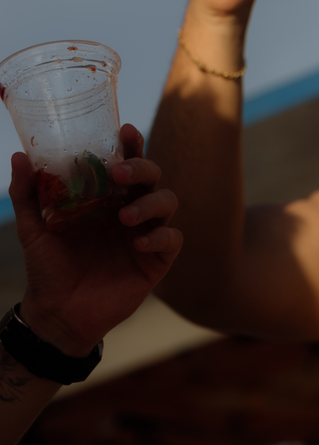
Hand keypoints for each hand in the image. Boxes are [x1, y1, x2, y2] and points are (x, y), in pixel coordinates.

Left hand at [12, 125, 182, 354]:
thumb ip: (27, 193)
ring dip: (150, 204)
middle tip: (120, 174)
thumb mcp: (32, 228)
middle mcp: (130, 210)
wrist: (58, 312)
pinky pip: (171, 239)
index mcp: (106, 198)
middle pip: (153, 177)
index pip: (126, 164)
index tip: (124, 132)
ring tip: (124, 216)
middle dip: (143, 168)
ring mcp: (145, 234)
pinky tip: (137, 244)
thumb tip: (19, 157)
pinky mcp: (156, 260)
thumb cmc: (47, 268)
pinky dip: (159, 236)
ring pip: (167, 202)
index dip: (131, 145)